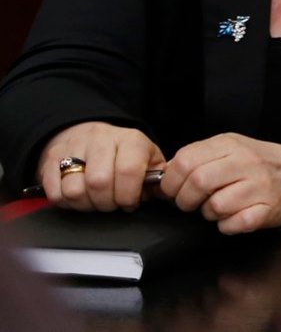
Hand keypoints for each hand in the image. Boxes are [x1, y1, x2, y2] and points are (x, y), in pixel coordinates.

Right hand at [38, 121, 164, 211]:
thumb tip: (169, 192)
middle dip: (107, 203)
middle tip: (111, 204)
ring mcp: (74, 147)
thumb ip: (159, 178)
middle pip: (99, 183)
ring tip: (95, 201)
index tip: (130, 203)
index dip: (128, 195)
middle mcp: (101, 139)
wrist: (90, 134)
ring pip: (75, 189)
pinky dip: (66, 202)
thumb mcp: (148, 159)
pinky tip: (79, 197)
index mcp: (130, 140)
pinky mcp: (52, 158)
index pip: (128, 170)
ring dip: (86, 205)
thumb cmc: (124, 154)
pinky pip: (55, 191)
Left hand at [158, 133, 280, 233]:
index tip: (174, 189)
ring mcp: (259, 185)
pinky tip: (234, 217)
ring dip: (208, 213)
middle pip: (197, 183)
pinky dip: (227, 225)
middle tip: (192, 203)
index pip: (184, 161)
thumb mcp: (230, 148)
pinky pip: (233, 224)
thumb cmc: (260, 164)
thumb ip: (200, 157)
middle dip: (185, 200)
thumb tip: (164, 177)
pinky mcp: (268, 209)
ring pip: (214, 206)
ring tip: (218, 208)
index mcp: (230, 145)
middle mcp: (246, 162)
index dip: (171, 181)